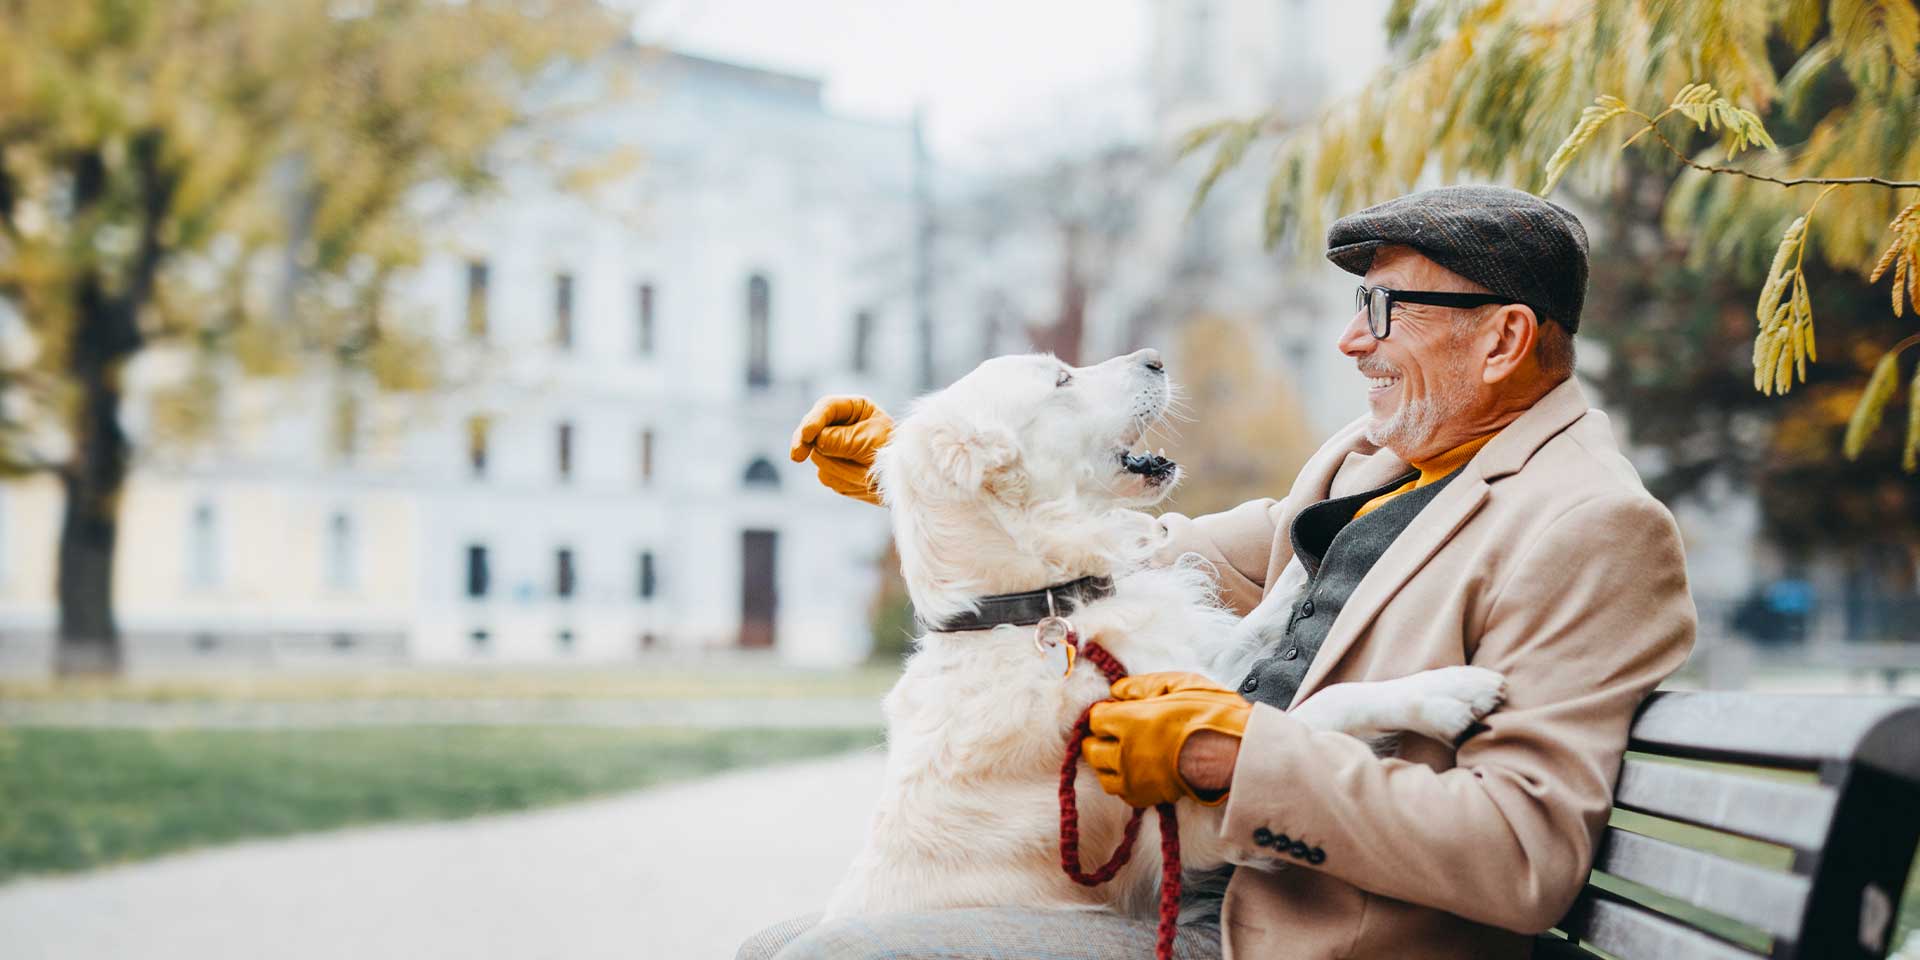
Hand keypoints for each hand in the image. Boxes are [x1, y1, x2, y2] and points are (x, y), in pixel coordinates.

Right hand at [789, 395, 892, 505]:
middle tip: (797, 456)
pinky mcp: (834, 469)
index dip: (813, 421)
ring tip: (864, 471)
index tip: (806, 435)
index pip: (826, 408)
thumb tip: (815, 441)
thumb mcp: (869, 441)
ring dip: (839, 467)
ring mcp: (835, 449)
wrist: (904, 482)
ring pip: (818, 457)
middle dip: (814, 445)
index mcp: (854, 409)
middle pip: (813, 432)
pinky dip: (843, 479)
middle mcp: (841, 426)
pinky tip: (860, 480)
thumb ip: (841, 439)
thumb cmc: (892, 453)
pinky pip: (827, 475)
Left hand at [1082, 672, 1250, 808]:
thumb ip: (1143, 685)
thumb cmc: (1212, 715)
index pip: (1095, 718)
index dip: (1104, 712)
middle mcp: (1124, 752)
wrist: (1236, 753)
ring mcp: (1135, 778)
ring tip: (1121, 752)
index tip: (1116, 709)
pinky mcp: (1148, 797)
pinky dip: (1122, 782)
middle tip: (1114, 731)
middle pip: (1092, 748)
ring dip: (1106, 762)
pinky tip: (1135, 771)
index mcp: (1129, 721)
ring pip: (1102, 774)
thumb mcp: (1179, 684)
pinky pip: (1121, 793)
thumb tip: (1119, 690)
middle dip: (1099, 738)